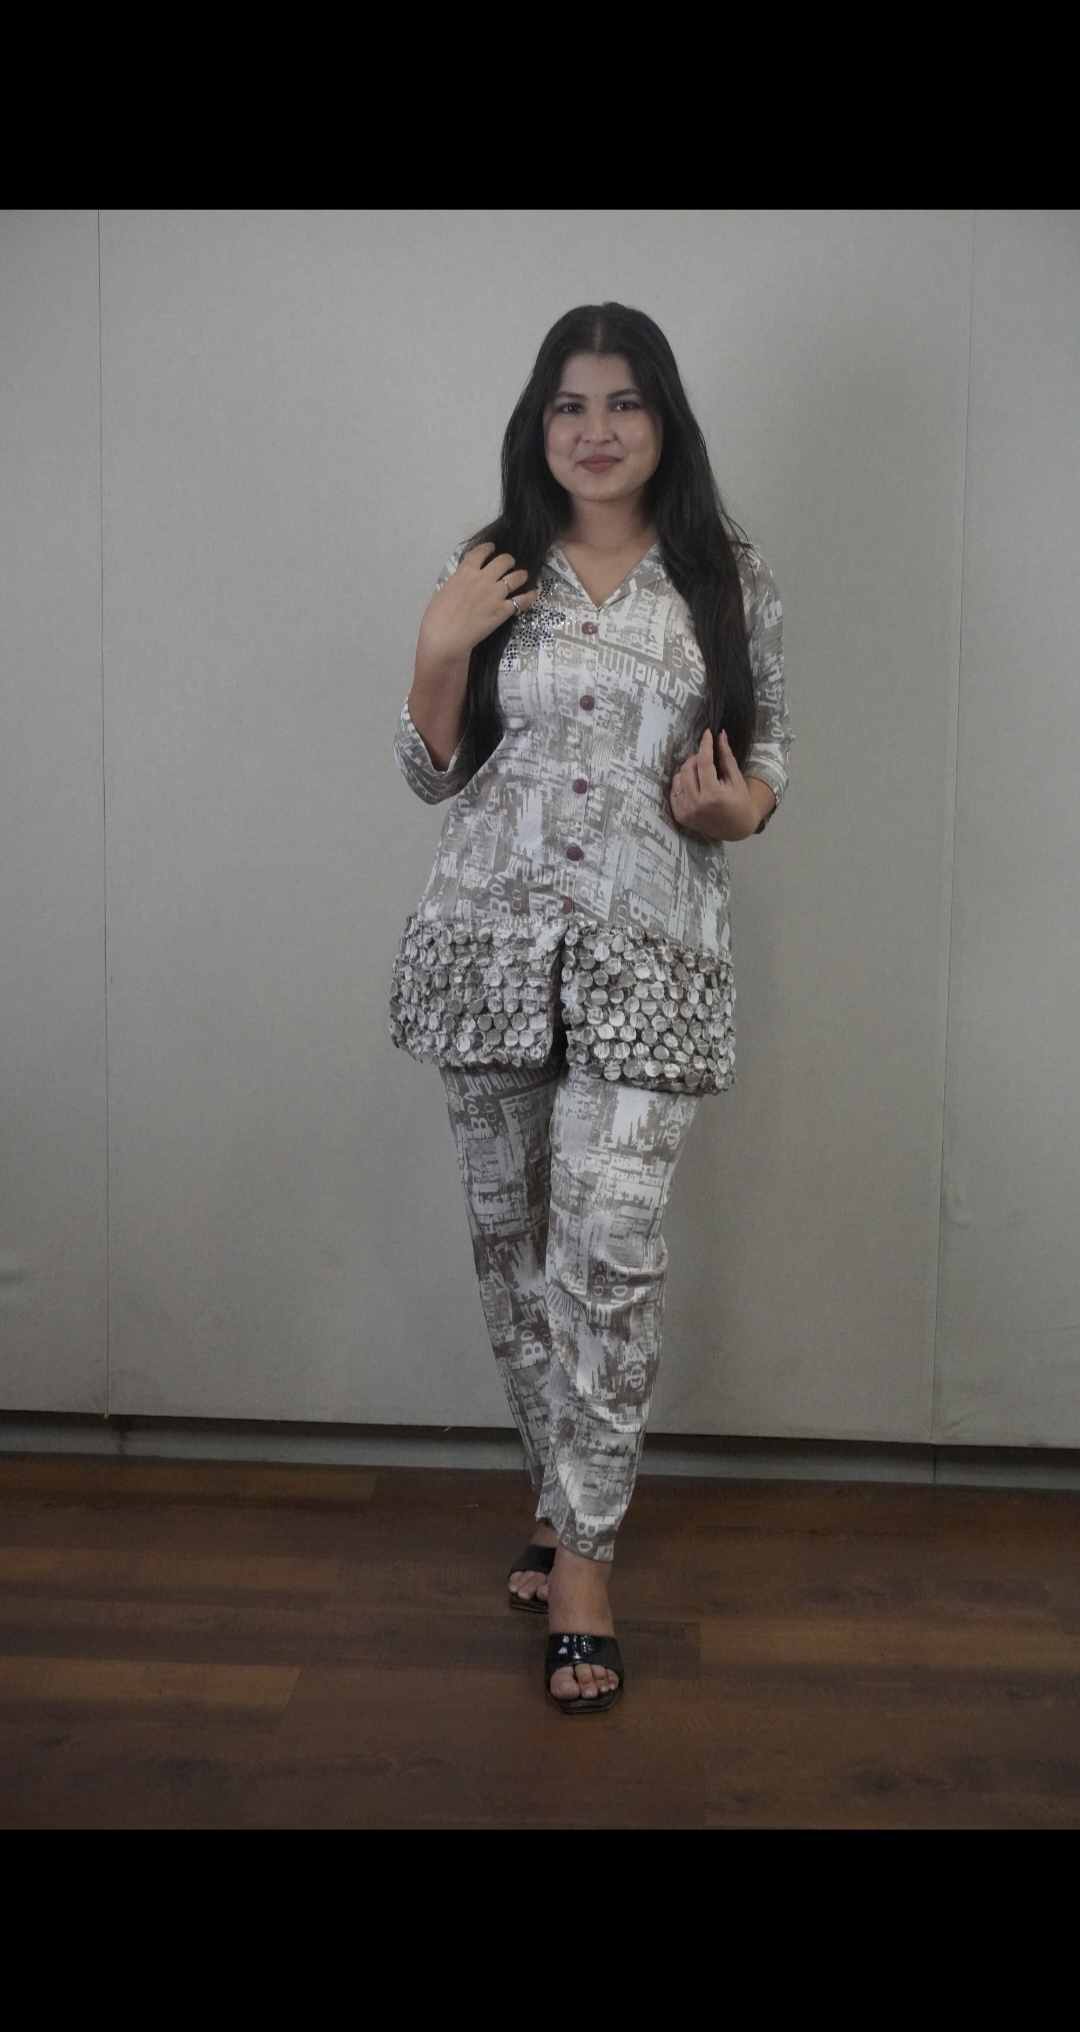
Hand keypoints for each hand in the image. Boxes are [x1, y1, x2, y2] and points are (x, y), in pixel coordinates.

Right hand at [417, 542, 538, 666]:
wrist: (445, 636)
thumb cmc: (436, 617)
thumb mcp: (444, 591)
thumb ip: (457, 584)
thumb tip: (462, 585)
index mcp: (465, 572)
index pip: (480, 552)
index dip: (488, 548)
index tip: (492, 548)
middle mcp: (483, 578)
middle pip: (503, 561)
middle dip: (508, 560)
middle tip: (510, 564)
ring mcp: (495, 594)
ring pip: (516, 577)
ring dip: (521, 574)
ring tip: (523, 575)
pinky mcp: (503, 610)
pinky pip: (522, 600)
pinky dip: (529, 596)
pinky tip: (533, 594)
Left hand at [669, 729, 774, 841]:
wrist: (736, 829)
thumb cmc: (739, 802)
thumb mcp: (736, 779)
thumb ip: (726, 757)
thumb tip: (720, 734)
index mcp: (713, 795)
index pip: (704, 762)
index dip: (705, 745)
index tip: (707, 733)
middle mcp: (696, 804)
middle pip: (688, 768)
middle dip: (696, 758)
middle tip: (706, 758)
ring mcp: (685, 811)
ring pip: (678, 778)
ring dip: (688, 770)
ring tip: (701, 773)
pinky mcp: (679, 816)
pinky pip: (674, 791)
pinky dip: (682, 783)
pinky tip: (694, 784)